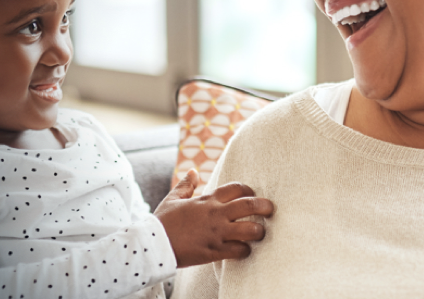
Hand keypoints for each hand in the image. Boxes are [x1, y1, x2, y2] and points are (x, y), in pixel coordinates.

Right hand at [154, 169, 274, 267]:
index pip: (237, 188)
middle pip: (250, 205)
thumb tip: (194, 171)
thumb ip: (186, 185)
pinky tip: (243, 250)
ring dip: (259, 231)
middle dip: (265, 207)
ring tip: (259, 233)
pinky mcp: (215, 251)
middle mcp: (216, 214)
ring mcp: (217, 233)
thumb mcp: (173, 199)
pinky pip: (240, 250)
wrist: (152, 244)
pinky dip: (245, 251)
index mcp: (207, 200)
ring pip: (251, 229)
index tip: (252, 197)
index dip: (249, 191)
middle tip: (271, 210)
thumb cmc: (163, 221)